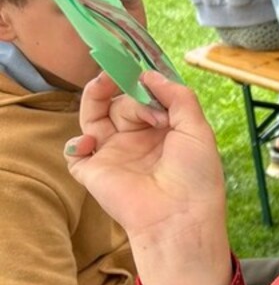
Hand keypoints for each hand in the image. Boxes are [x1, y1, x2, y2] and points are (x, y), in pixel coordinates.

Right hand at [66, 70, 231, 284]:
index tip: (141, 66)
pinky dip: (77, 141)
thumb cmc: (196, 178)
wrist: (180, 218)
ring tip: (104, 82)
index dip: (141, 82)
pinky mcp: (95, 173)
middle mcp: (137, 142)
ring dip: (96, 96)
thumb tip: (149, 74)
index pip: (144, 97)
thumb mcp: (198, 129)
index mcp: (162, 133)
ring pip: (94, 116)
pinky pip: (75, 151)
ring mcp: (114, 156)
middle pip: (120, 102)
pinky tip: (93, 140)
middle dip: (130, 92)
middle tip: (143, 94)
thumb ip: (178, 97)